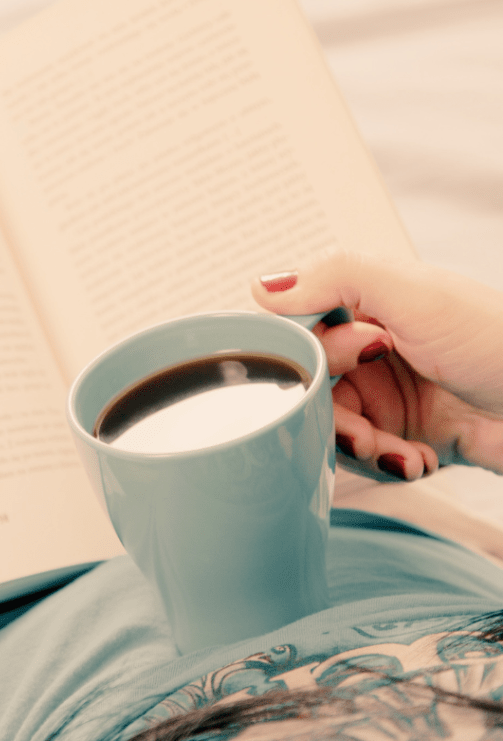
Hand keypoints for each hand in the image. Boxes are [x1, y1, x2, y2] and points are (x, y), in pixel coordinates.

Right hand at [251, 251, 502, 481]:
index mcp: (367, 302)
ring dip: (357, 446)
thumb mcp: (412, 292)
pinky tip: (417, 460)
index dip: (302, 355)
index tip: (326, 369)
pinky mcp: (406, 435)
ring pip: (330, 424)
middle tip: (363, 425)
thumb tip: (260, 287)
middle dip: (329, 411)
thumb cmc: (497, 339)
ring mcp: (387, 393)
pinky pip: (367, 456)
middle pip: (308, 383)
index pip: (297, 327)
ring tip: (394, 452)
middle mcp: (369, 346)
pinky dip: (386, 464)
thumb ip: (333, 276)